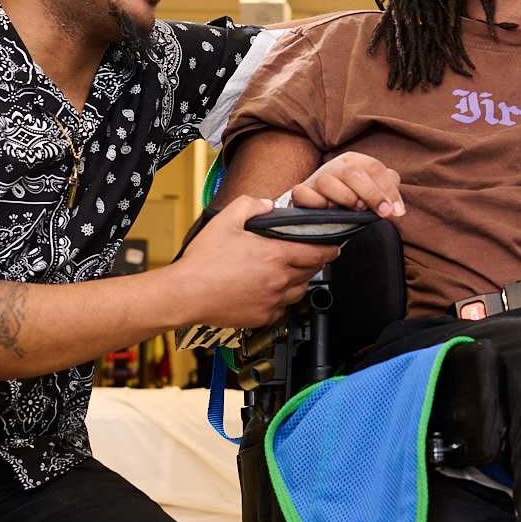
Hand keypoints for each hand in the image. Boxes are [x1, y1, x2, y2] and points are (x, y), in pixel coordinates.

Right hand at [174, 195, 339, 328]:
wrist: (186, 293)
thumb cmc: (203, 261)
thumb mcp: (226, 220)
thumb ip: (250, 205)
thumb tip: (267, 204)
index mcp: (274, 256)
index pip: (317, 253)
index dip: (330, 249)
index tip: (335, 247)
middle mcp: (278, 280)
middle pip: (311, 272)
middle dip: (314, 263)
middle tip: (310, 256)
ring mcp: (272, 301)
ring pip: (299, 291)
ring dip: (299, 281)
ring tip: (286, 272)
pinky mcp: (262, 317)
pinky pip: (282, 308)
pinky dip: (281, 299)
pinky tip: (269, 290)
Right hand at [291, 151, 404, 217]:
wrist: (320, 210)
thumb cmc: (350, 199)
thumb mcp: (371, 190)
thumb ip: (387, 190)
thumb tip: (396, 202)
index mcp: (354, 161)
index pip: (374, 168)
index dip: (388, 190)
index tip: (396, 212)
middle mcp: (335, 166)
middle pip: (354, 173)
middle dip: (372, 194)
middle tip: (383, 213)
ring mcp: (316, 179)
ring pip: (328, 182)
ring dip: (346, 197)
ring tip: (357, 210)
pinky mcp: (300, 193)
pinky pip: (304, 194)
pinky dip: (317, 203)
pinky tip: (328, 210)